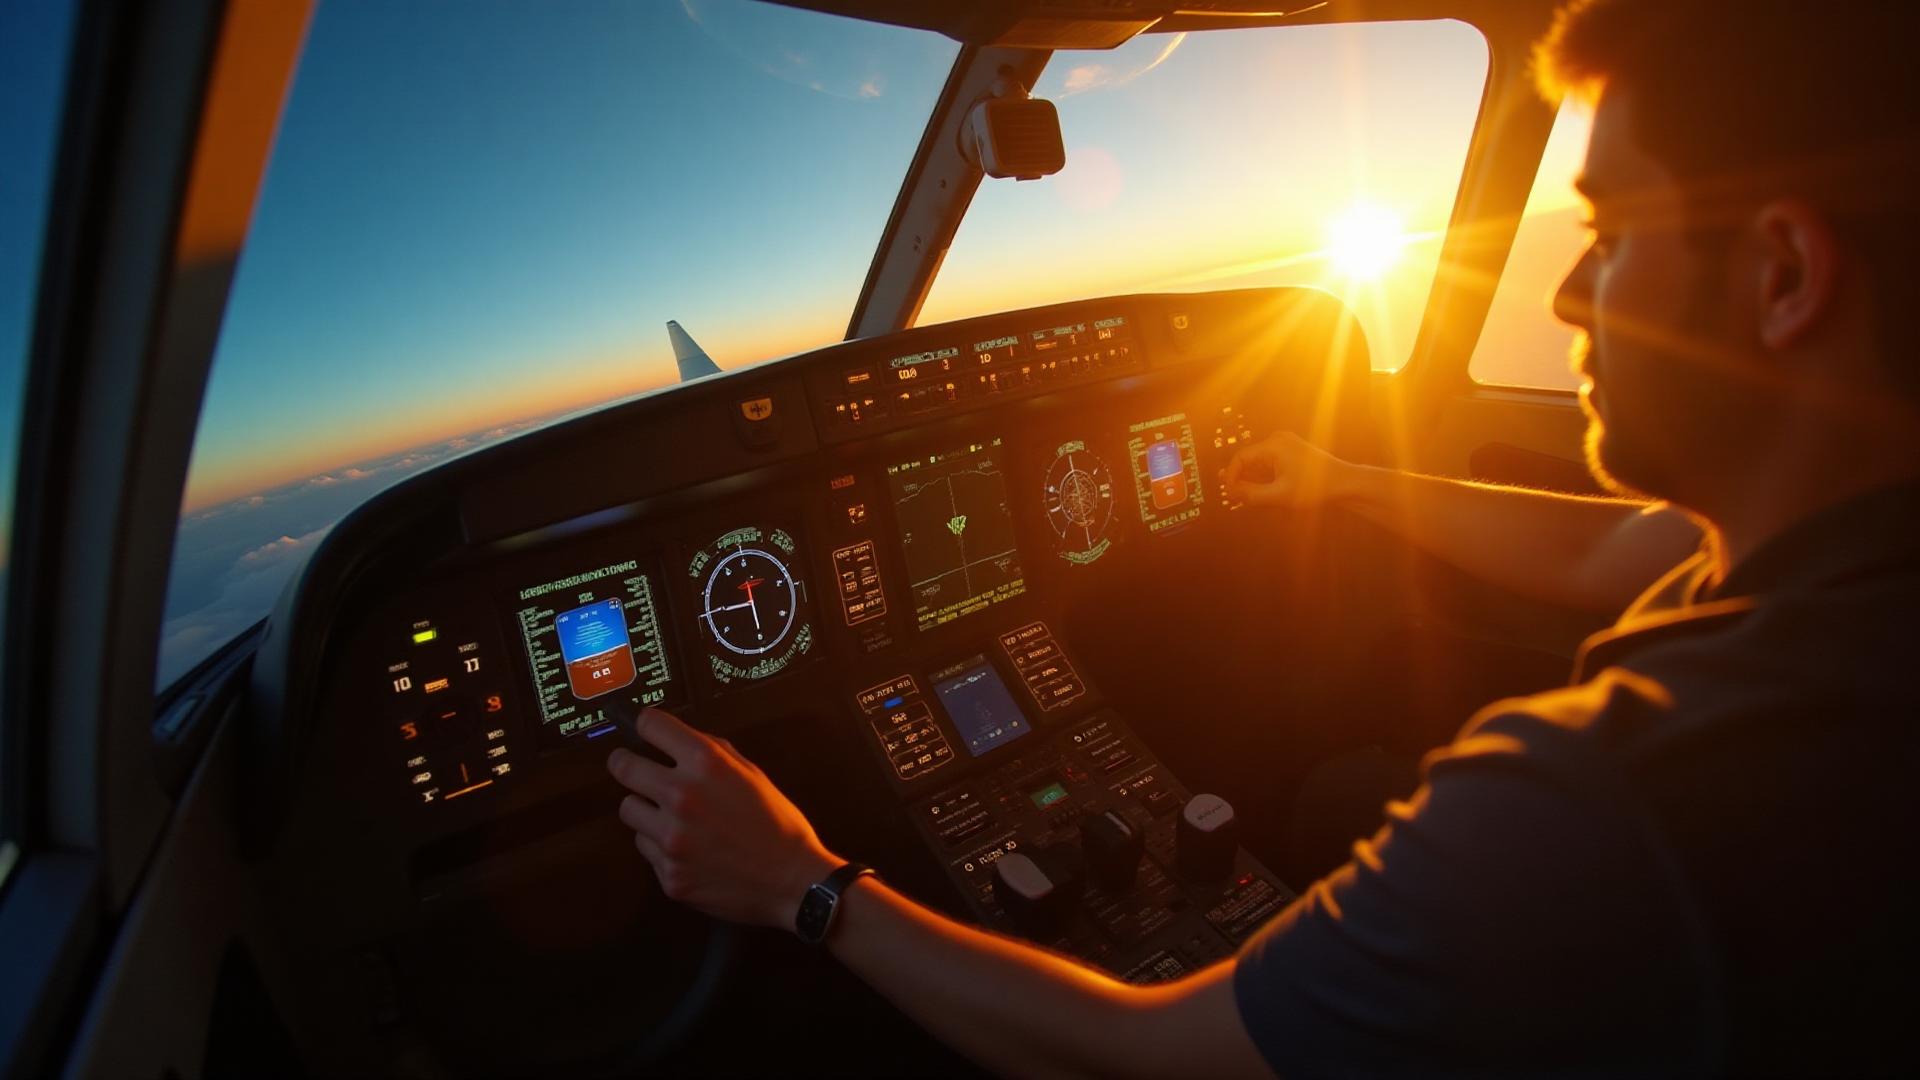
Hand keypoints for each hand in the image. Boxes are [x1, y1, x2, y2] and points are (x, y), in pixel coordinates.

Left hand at [607, 707, 839, 929]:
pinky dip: (660, 845)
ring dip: (644, 809)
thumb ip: (713, 752)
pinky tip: (687, 849)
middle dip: (625, 763)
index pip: (650, 725)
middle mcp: (682, 797)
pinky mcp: (669, 874)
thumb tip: (676, 741)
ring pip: (629, 810)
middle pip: (622, 767)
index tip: (643, 730)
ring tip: (669, 817)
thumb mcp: (752, 774)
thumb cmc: (778, 824)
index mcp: (707, 764)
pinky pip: (646, 848)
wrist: (792, 881)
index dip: (646, 725)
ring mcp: (672, 839)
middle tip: (629, 766)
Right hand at [1220, 431, 1346, 508]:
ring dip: (1253, 480)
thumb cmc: (1317, 487)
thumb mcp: (1279, 495)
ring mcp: (1286, 444)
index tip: (1228, 493)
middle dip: (1241, 480)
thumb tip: (1231, 493)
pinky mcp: (1291, 452)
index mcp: (1273, 444)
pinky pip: (1270, 464)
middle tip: (1235, 498)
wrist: (1345, 483)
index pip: (1240, 458)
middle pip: (1249, 460)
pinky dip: (1264, 477)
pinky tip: (1264, 492)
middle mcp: (1278, 440)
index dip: (1230, 477)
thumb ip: (1251, 495)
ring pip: (1259, 463)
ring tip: (1250, 498)